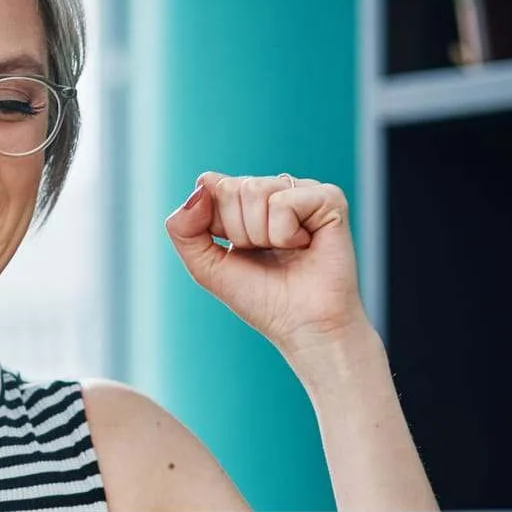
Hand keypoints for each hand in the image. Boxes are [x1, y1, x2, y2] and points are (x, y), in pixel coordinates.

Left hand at [164, 172, 368, 353]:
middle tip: (265, 254)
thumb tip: (200, 186)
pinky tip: (304, 245)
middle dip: (239, 232)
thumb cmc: (260, 298)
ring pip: (255, 190)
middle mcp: (274, 189)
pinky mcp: (328, 198)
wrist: (304, 327)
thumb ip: (183, 228)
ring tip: (284, 252)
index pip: (210, 184)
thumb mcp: (205, 265)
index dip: (215, 224)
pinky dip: (285, 234)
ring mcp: (302, 190)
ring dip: (262, 235)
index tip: (237, 249)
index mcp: (245, 200)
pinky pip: (284, 202)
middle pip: (230, 188)